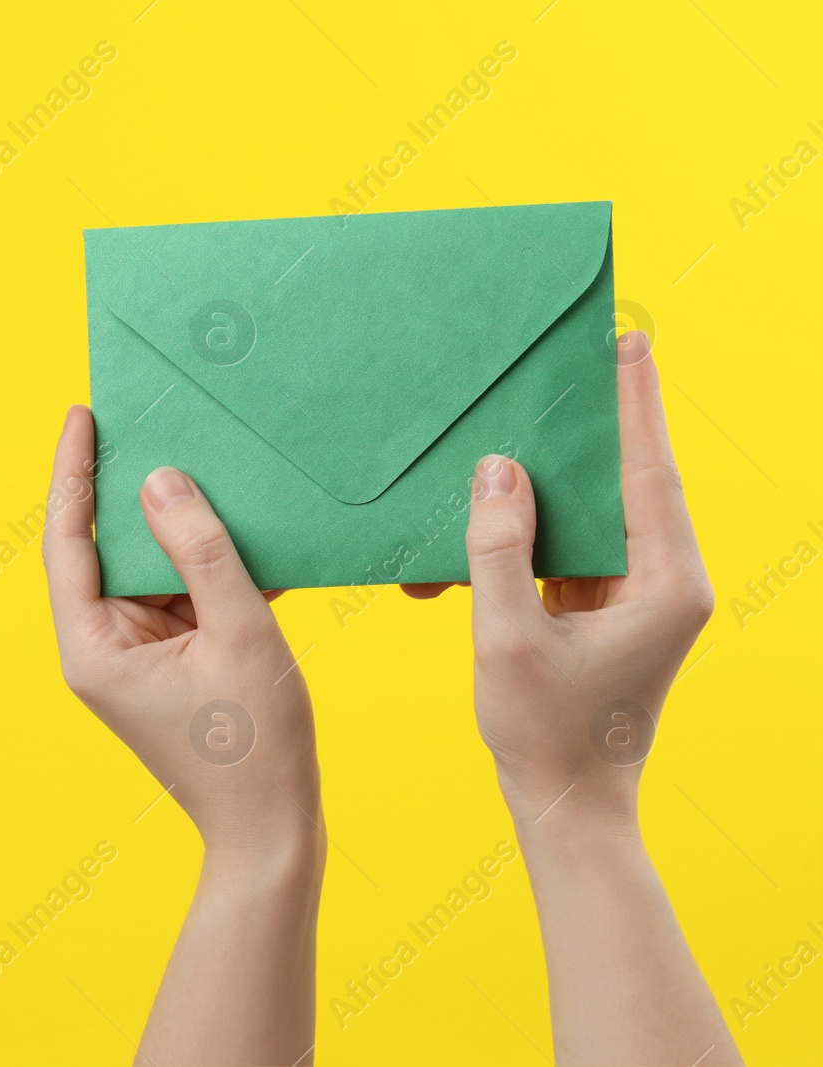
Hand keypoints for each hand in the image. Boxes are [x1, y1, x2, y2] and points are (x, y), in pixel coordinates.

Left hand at [44, 405, 320, 856]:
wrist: (274, 831)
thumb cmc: (256, 746)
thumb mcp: (239, 633)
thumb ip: (203, 552)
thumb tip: (161, 480)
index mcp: (93, 647)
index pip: (69, 540)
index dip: (73, 472)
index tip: (82, 413)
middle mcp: (100, 648)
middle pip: (105, 548)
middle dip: (129, 487)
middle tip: (148, 417)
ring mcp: (134, 656)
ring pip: (147, 568)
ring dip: (177, 525)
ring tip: (203, 459)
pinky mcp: (168, 662)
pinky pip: (180, 594)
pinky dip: (206, 564)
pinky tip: (240, 524)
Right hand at [408, 331, 736, 1064]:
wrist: (567, 806)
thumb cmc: (543, 733)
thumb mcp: (506, 637)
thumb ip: (499, 549)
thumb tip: (499, 470)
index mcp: (663, 585)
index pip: (649, 475)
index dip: (636, 406)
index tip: (630, 344)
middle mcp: (665, 583)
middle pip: (633, 482)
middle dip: (605, 423)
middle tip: (587, 357)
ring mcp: (641, 598)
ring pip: (604, 512)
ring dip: (567, 473)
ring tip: (540, 417)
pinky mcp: (612, 611)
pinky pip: (579, 547)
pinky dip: (544, 524)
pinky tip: (506, 499)